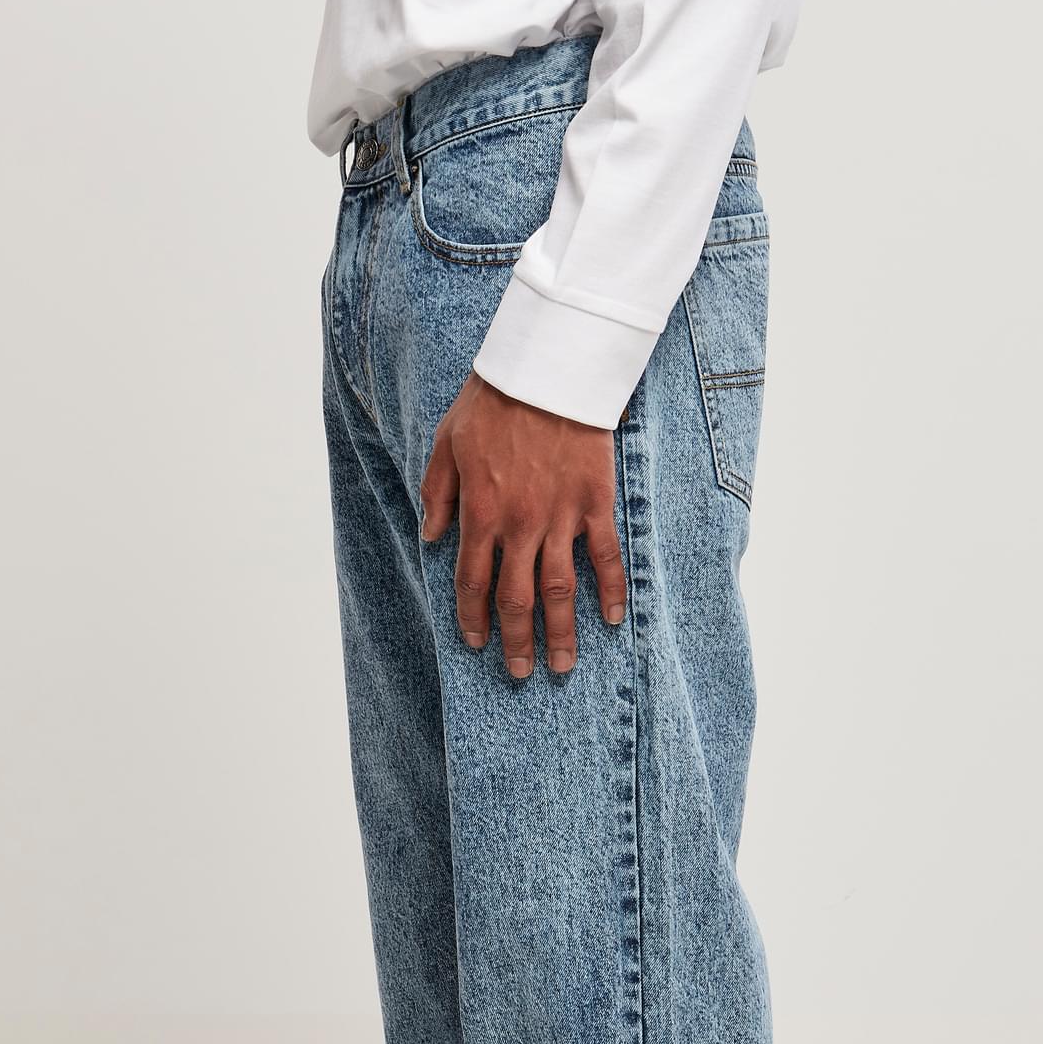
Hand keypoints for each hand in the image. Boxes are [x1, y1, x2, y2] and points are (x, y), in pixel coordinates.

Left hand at [419, 374, 627, 677]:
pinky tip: (612, 621)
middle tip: (521, 672)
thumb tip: (430, 537)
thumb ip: (437, 494)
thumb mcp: (445, 444)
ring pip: (560, 590)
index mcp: (480, 515)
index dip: (473, 618)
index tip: (476, 643)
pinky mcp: (594, 504)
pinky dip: (611, 591)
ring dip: (561, 633)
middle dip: (516, 641)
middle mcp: (520, 526)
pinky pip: (605, 557)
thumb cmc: (492, 402)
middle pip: (516, 599)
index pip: (473, 582)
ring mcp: (561, 518)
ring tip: (562, 665)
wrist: (547, 371)